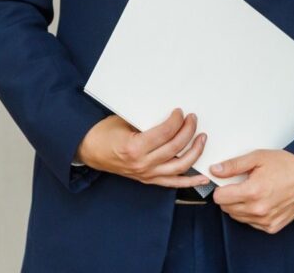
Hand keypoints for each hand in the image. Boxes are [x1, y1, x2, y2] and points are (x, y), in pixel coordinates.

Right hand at [76, 109, 207, 189]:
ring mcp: (146, 174)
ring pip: (179, 166)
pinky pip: (173, 182)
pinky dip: (190, 181)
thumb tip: (171, 113)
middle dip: (189, 131)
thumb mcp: (124, 120)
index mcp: (134, 147)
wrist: (90, 150)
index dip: (177, 120)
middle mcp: (142, 164)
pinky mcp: (148, 180)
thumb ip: (147, 119)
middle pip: (175, 148)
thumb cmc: (105, 133)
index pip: (165, 133)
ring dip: (195, 152)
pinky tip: (203, 177)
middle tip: (193, 119)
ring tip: (202, 138)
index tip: (181, 112)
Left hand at [210, 150, 293, 233]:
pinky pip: (251, 223)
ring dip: (240, 206)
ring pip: (237, 217)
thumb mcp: (258, 157)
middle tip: (242, 185)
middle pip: (226, 208)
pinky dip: (252, 214)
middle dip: (229, 197)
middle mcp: (258, 209)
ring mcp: (265, 220)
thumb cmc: (287, 165)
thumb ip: (234, 165)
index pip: (219, 198)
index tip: (227, 184)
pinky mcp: (272, 227)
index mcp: (253, 191)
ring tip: (253, 192)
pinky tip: (261, 202)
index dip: (221, 189)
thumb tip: (215, 170)